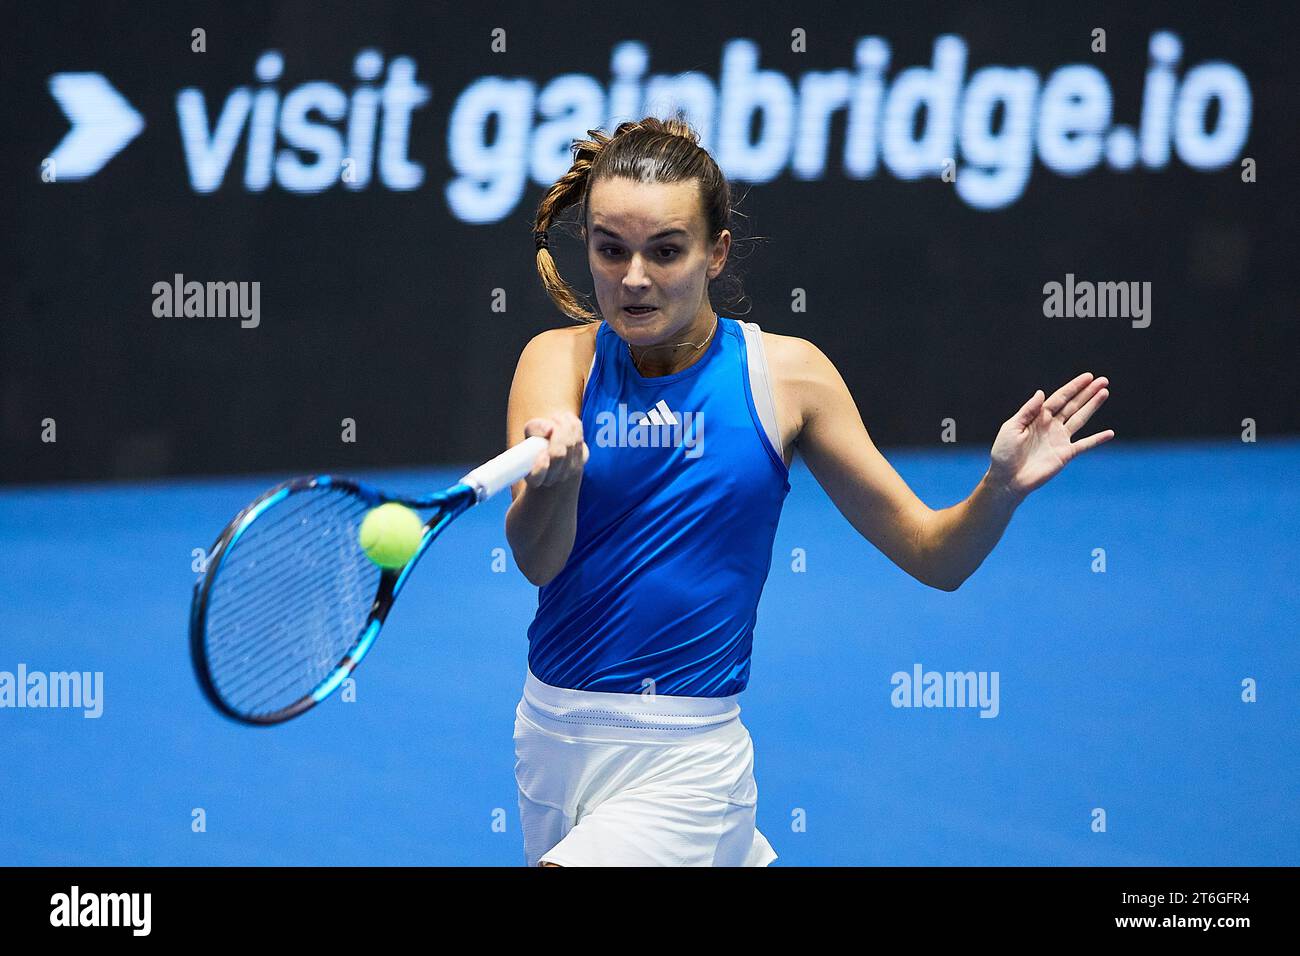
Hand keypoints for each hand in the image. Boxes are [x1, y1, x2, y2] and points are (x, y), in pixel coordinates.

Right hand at [523, 413, 587, 488]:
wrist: (552, 442)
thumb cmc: (536, 439)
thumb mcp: (529, 433)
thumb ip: (534, 430)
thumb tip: (549, 429)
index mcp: (534, 478)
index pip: (537, 478)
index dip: (541, 467)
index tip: (542, 454)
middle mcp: (552, 478)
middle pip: (558, 454)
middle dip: (556, 432)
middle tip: (551, 419)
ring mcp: (569, 471)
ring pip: (571, 443)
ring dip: (564, 424)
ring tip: (556, 417)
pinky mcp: (582, 459)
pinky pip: (579, 437)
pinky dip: (573, 424)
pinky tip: (566, 419)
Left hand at [988, 373, 1113, 499]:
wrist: (1007, 478)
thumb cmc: (1004, 453)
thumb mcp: (1011, 427)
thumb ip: (1028, 411)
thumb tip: (1041, 392)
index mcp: (1038, 417)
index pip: (1059, 398)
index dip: (1074, 387)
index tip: (1088, 376)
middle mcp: (1051, 425)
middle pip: (1073, 405)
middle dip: (1088, 392)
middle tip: (1103, 380)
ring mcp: (1059, 439)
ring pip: (1080, 419)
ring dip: (1093, 406)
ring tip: (1105, 393)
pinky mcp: (1065, 454)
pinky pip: (1084, 445)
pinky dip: (1097, 439)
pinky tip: (1110, 433)